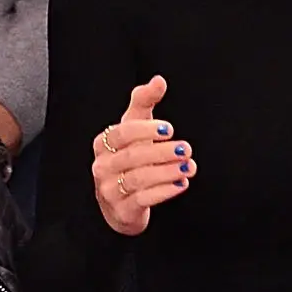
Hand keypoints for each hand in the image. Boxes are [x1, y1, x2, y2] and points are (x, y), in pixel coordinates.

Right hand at [92, 77, 188, 235]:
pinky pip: (143, 200)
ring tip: (189, 167)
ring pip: (139, 179)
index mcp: (103, 143)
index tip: (170, 129)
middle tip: (186, 149)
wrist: (121, 203)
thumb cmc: (129, 158)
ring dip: (167, 172)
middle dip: (162, 152)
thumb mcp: (134, 128)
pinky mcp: (122, 210)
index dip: (145, 130)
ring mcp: (109, 190)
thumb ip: (144, 103)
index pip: (122, 133)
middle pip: (132, 157)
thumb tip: (159, 80)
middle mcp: (102, 166)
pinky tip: (181, 184)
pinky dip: (164, 191)